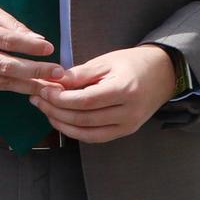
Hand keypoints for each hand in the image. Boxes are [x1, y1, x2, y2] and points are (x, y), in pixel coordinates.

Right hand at [0, 0, 66, 95]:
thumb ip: (9, 23)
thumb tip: (37, 40)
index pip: (5, 40)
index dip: (29, 46)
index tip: (50, 48)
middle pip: (5, 65)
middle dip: (35, 70)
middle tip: (58, 72)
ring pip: (1, 81)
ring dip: (29, 85)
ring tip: (51, 85)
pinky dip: (14, 88)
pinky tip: (31, 87)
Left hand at [30, 45, 177, 142]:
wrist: (162, 74)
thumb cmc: (132, 63)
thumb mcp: (105, 62)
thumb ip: (79, 75)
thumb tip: (53, 82)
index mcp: (124, 90)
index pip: (85, 101)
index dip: (60, 98)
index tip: (42, 89)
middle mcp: (128, 112)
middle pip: (84, 119)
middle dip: (55, 110)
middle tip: (37, 99)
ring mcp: (129, 125)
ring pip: (88, 133)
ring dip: (61, 123)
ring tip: (44, 109)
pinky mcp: (126, 131)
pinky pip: (96, 137)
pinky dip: (76, 132)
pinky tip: (60, 120)